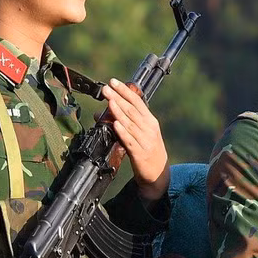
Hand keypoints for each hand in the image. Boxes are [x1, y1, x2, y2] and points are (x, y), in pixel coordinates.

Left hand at [102, 79, 169, 201]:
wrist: (158, 175)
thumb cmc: (146, 151)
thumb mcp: (138, 134)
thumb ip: (123, 122)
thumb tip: (99, 114)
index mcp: (150, 121)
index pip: (137, 102)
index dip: (125, 91)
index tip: (113, 82)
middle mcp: (149, 128)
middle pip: (132, 110)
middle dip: (118, 98)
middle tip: (106, 89)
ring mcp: (145, 141)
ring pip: (130, 123)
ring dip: (119, 112)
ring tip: (110, 102)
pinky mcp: (140, 153)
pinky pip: (130, 140)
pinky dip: (123, 131)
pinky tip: (116, 124)